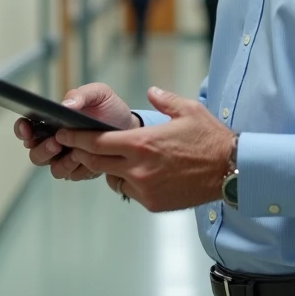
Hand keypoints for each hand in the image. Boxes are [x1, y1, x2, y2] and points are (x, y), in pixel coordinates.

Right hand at [12, 82, 139, 181]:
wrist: (130, 126)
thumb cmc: (109, 108)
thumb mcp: (98, 93)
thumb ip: (81, 95)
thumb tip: (66, 104)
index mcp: (51, 121)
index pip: (26, 128)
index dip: (22, 129)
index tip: (27, 127)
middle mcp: (54, 142)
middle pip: (35, 154)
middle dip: (42, 150)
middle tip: (56, 143)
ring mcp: (66, 158)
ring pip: (54, 169)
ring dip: (63, 162)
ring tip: (77, 152)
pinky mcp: (81, 170)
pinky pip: (73, 175)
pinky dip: (80, 169)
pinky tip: (91, 159)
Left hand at [57, 86, 235, 212]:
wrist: (231, 171)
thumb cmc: (210, 139)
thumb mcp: (188, 110)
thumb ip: (164, 100)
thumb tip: (152, 93)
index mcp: (142, 143)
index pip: (96, 141)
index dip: (75, 137)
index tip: (63, 133)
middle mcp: (138, 168)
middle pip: (96, 160)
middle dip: (83, 152)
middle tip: (75, 145)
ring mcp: (145, 188)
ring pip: (112, 177)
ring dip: (110, 167)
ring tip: (120, 157)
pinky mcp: (153, 203)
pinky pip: (131, 190)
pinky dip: (130, 181)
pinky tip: (143, 173)